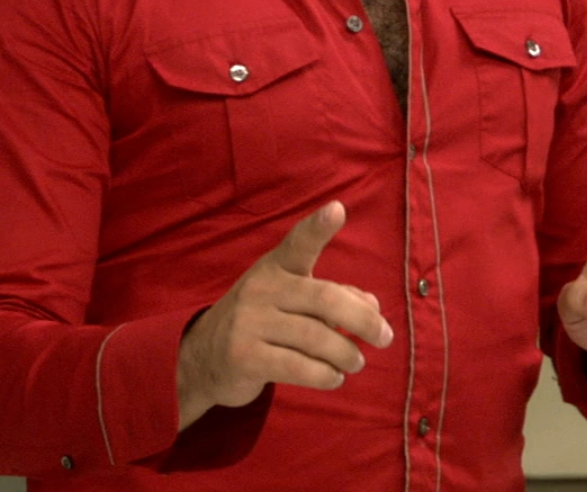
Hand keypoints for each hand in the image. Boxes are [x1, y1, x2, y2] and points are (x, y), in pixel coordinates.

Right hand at [176, 201, 392, 427]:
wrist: (202, 356)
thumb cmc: (261, 321)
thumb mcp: (291, 300)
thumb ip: (333, 297)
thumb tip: (373, 304)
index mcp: (276, 267)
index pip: (298, 243)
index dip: (318, 227)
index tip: (337, 210)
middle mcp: (262, 288)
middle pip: (325, 300)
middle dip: (363, 321)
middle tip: (385, 338)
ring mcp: (249, 322)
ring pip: (316, 338)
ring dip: (346, 354)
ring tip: (356, 363)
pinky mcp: (244, 357)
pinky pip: (298, 367)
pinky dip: (325, 375)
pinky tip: (333, 377)